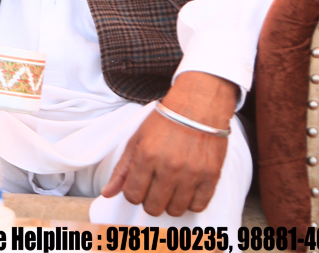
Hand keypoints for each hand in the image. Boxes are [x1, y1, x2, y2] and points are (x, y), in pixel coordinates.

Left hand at [101, 71, 238, 215]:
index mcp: (146, 156)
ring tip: (170, 189)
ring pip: (175, 210)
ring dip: (170, 204)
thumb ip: (121, 169)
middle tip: (154, 188)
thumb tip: (107, 193)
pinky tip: (186, 191)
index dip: (133, 194)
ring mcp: (191, 174)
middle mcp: (168, 168)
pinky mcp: (211, 176)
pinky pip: (198, 206)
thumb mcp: (136, 140)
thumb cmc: (164, 122)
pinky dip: (190, 204)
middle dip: (150, 201)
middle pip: (153, 206)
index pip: (133, 195)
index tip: (138, 187)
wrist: (197, 107)